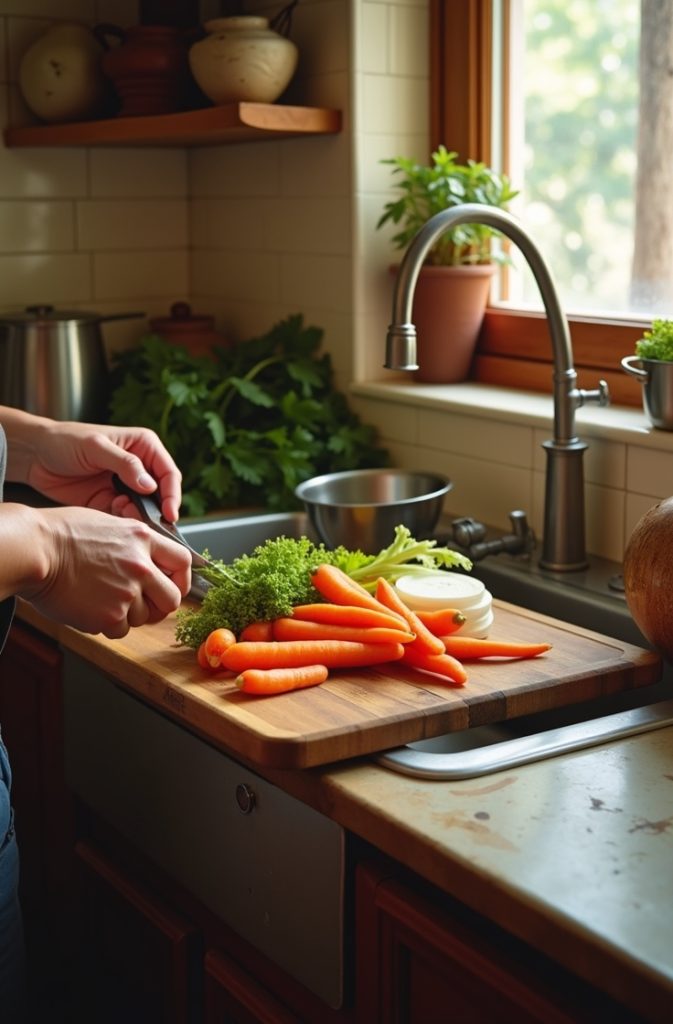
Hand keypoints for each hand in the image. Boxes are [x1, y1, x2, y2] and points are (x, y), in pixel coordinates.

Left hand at [6, 413, 181, 522]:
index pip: (168, 473)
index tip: (170, 513)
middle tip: (152, 526)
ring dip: (139, 518)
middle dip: (158, 511)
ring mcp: (125, 487)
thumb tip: (150, 485)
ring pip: (144, 509)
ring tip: (126, 519)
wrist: (35, 455)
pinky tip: (115, 522)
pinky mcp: (110, 502)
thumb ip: (126, 464)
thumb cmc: (65, 440)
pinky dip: (123, 523)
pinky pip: (125, 517)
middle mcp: (139, 467)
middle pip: (161, 494)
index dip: (172, 494)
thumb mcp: (96, 447)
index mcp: (143, 446)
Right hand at [19, 506, 191, 637]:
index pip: (183, 562)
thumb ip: (135, 543)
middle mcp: (141, 566)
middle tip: (143, 605)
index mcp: (143, 538)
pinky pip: (121, 630)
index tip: (173, 585)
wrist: (35, 550)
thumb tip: (152, 561)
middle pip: (172, 599)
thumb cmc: (62, 534)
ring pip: (143, 617)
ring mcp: (127, 592)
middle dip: (160, 606)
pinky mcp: (110, 615)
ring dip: (127, 614)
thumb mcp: (109, 524)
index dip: (182, 578)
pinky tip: (90, 607)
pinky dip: (107, 625)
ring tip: (101, 598)